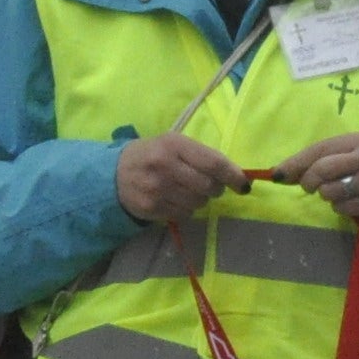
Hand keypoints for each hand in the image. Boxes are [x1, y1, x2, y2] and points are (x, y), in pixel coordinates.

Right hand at [115, 133, 245, 226]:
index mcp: (173, 144)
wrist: (113, 174)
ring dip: (201, 199)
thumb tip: (235, 175)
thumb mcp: (172, 144)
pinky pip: (185, 214)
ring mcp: (157, 189)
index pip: (213, 162)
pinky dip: (186, 209)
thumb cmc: (152, 155)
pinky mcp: (152, 208)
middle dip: (216, 189)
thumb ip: (201, 155)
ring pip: (199, 203)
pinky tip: (174, 199)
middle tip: (210, 185)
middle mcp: (165, 165)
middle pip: (209, 186)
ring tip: (187, 190)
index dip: (233, 175)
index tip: (244, 184)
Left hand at [275, 129, 358, 229]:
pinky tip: (351, 204)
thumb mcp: (349, 159)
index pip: (319, 149)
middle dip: (309, 181)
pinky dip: (340, 208)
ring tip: (339, 194)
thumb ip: (318, 161)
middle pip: (322, 169)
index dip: (296, 162)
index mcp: (358, 140)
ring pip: (329, 191)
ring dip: (327, 196)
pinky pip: (341, 207)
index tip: (277, 174)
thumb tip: (279, 173)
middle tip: (311, 188)